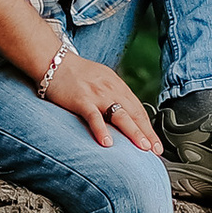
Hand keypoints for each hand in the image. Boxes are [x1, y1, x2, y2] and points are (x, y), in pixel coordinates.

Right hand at [44, 52, 160, 152]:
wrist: (55, 62)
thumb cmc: (77, 74)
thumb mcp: (102, 81)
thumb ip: (114, 96)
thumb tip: (124, 115)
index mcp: (118, 86)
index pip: (138, 110)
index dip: (149, 128)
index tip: (156, 144)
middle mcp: (112, 90)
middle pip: (134, 114)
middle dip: (147, 133)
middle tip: (155, 150)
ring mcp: (97, 95)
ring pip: (120, 116)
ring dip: (133, 132)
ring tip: (142, 148)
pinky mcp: (81, 100)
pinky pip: (94, 117)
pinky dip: (101, 130)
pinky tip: (107, 143)